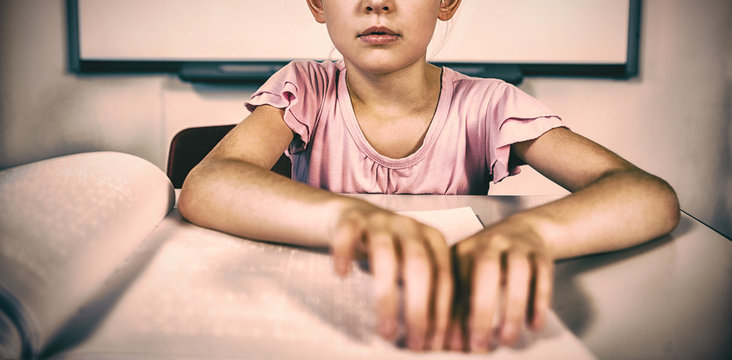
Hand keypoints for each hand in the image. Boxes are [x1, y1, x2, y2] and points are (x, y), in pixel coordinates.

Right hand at [330, 199, 452, 350]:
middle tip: (414, 343)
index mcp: (433, 239)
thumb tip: (435, 340)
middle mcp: (410, 227)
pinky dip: (344, 253)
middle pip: (419, 267)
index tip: (434, 343)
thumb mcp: (413, 266)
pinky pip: (347, 234)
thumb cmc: (391, 252)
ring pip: (385, 256)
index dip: (441, 311)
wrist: (356, 217)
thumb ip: (426, 293)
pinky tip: (342, 275)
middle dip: (418, 309)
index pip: (443, 277)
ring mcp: (380, 221)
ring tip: (385, 332)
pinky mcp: (352, 218)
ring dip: (386, 298)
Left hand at [447, 215, 553, 351]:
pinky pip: (542, 275)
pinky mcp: (541, 253)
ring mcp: (517, 245)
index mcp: (464, 249)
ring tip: (507, 339)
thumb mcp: (468, 274)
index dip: (453, 314)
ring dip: (513, 308)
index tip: (455, 344)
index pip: (456, 282)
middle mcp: (490, 243)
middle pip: (486, 270)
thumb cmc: (489, 260)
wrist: (523, 229)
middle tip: (480, 343)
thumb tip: (452, 343)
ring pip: (518, 271)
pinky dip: (539, 302)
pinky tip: (534, 325)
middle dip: (482, 308)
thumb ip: (459, 305)